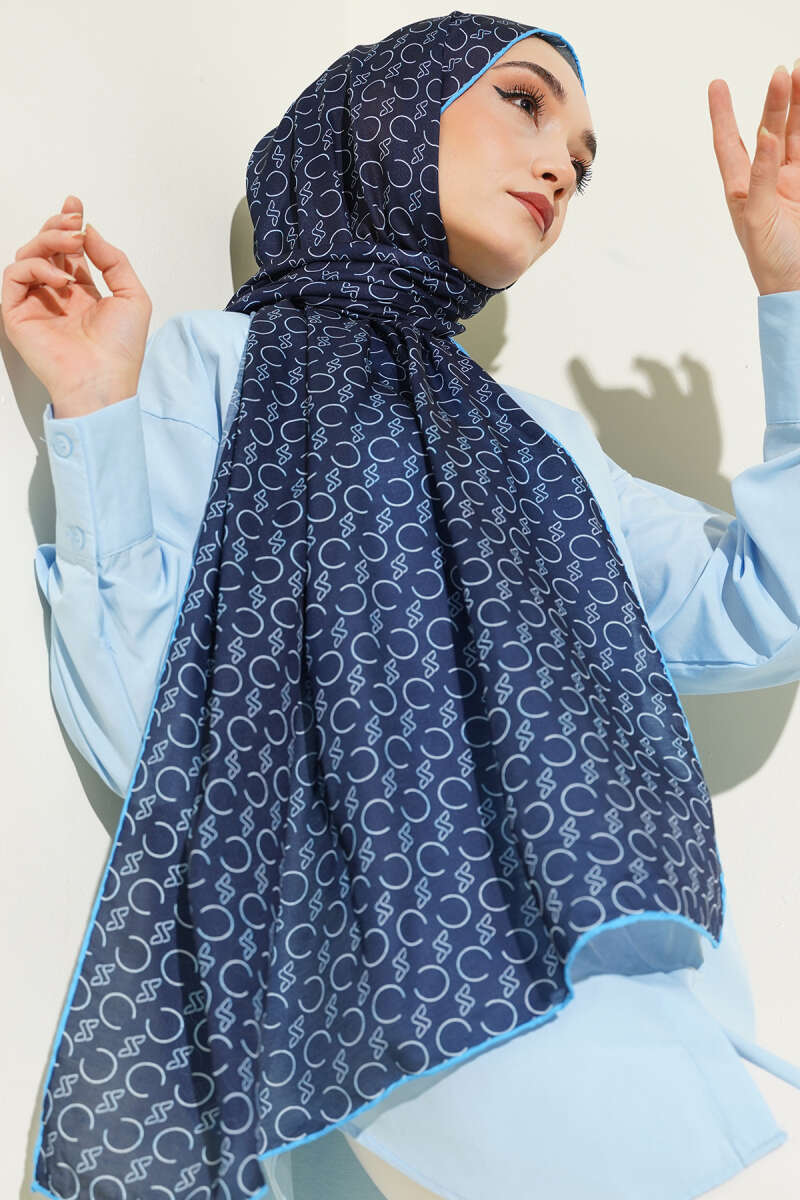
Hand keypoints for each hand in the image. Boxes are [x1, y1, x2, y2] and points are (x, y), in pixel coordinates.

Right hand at [1, 195, 151, 407]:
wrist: (103, 380)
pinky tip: (61, 279)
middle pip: (46, 248)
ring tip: (73, 244)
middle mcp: (56, 295)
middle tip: (75, 222)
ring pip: (28, 255)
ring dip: (49, 241)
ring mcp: (35, 304)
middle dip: (58, 227)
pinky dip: (36, 267)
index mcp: (82, 292)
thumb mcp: (132, 296)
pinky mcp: (17, 314)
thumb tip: (90, 232)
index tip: (76, 205)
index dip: (69, 225)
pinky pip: (15, 276)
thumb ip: (113, 260)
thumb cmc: (121, 349)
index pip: (68, 251)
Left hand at [708, 62, 799, 295]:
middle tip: (781, 72)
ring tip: (799, 74)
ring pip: (796, 134)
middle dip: (775, 101)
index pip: (728, 144)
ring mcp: (792, 182)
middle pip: (769, 130)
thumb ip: (761, 177)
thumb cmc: (769, 260)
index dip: (723, 115)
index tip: (717, 85)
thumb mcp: (757, 217)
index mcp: (741, 190)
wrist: (797, 285)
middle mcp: (765, 181)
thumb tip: (766, 136)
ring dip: (798, 107)